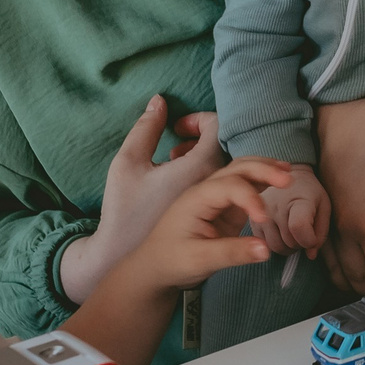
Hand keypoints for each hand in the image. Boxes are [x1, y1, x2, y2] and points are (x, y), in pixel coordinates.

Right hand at [61, 99, 228, 302]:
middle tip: (186, 136)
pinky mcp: (225, 218)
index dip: (199, 120)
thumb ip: (145, 129)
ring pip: (237, 169)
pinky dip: (214, 175)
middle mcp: (218, 182)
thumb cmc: (127, 214)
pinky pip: (234, 188)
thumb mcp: (128, 166)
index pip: (217, 129)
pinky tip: (182, 180)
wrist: (141, 263)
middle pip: (234, 147)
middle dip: (209, 135)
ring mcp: (225, 202)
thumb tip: (159, 100)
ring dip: (211, 155)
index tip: (177, 129)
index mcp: (200, 168)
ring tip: (180, 155)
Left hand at [131, 158, 295, 286]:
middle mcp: (207, 191)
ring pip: (242, 173)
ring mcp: (217, 198)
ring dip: (265, 170)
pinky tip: (279, 182)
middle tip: (288, 179)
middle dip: (263, 170)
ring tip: (289, 174)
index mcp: (196, 199)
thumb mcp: (200, 260)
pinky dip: (263, 182)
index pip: (229, 187)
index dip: (251, 198)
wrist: (155, 267)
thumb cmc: (171, 261)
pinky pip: (246, 187)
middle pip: (237, 169)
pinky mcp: (226, 208)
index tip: (265, 220)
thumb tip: (266, 250)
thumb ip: (233, 254)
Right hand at [255, 163, 329, 254]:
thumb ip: (321, 232)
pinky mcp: (253, 221)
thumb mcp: (324, 207)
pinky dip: (276, 244)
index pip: (299, 228)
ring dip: (288, 247)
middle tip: (304, 234)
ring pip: (276, 247)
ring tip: (294, 235)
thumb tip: (311, 255)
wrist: (286, 177)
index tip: (313, 237)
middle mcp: (276, 206)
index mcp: (298, 200)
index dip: (309, 240)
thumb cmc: (310, 194)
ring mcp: (262, 213)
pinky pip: (265, 244)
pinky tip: (282, 234)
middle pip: (289, 242)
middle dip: (300, 244)